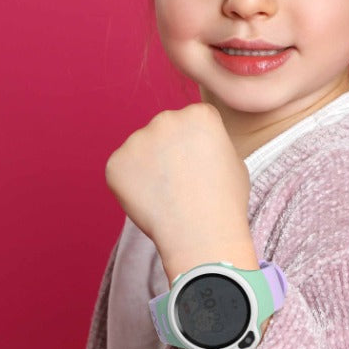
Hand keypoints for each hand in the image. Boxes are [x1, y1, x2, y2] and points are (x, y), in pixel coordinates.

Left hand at [104, 103, 255, 277]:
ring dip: (149, 166)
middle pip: (165, 130)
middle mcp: (166, 118)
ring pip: (142, 149)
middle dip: (170, 150)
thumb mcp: (233, 161)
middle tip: (181, 183)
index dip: (198, 146)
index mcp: (198, 114)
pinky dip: (131, 184)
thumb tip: (192, 146)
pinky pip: (123, 169)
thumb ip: (210, 144)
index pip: (193, 121)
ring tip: (167, 196)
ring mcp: (137, 139)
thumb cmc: (225, 202)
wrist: (201, 235)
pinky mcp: (115, 163)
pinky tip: (150, 202)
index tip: (202, 167)